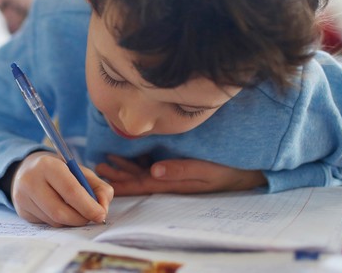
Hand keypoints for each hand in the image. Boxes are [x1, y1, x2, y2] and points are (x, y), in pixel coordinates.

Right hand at [11, 151, 111, 226]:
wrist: (28, 169)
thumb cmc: (60, 170)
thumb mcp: (80, 171)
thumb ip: (98, 187)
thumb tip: (102, 209)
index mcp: (47, 165)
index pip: (70, 190)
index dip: (88, 206)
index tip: (101, 214)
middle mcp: (30, 181)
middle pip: (60, 211)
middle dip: (81, 218)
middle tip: (92, 217)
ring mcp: (23, 198)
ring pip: (54, 221)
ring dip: (71, 221)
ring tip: (76, 211)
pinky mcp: (22, 211)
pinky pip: (47, 224)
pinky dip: (60, 222)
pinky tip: (61, 210)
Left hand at [95, 155, 266, 195]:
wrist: (245, 171)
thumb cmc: (225, 171)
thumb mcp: (204, 170)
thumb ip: (180, 170)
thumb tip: (154, 170)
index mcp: (172, 183)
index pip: (141, 185)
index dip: (122, 184)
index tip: (103, 181)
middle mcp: (169, 180)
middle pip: (137, 179)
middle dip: (117, 175)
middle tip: (97, 167)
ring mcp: (172, 173)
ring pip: (142, 172)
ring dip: (123, 168)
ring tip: (105, 162)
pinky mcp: (177, 165)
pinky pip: (152, 165)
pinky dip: (137, 161)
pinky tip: (125, 156)